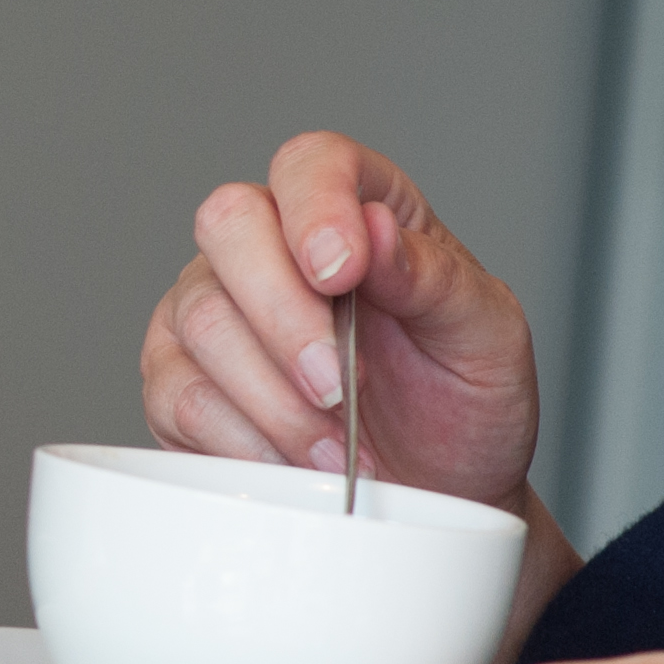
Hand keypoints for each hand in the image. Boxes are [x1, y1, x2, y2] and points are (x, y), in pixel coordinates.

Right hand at [145, 131, 539, 503]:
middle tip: (340, 386)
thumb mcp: (486, 340)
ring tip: (338, 445)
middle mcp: (268, 247)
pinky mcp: (177, 383)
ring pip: (202, 320)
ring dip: (276, 398)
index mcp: (355, 211)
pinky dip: (246, 441)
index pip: (310, 164)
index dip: (317, 206)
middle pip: (230, 224)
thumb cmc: (462, 408)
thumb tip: (376, 232)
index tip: (341, 272)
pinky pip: (181, 397)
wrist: (434, 498)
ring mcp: (211, 311)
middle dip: (286, 317)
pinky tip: (295, 462)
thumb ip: (436, 280)